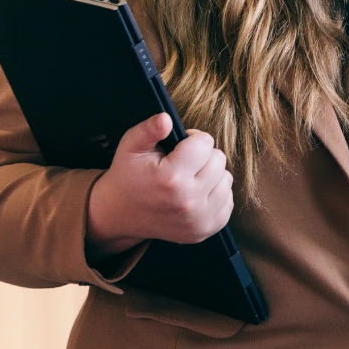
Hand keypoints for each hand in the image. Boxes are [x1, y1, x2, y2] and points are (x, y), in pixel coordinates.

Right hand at [86, 113, 233, 257]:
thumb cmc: (128, 175)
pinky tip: (196, 193)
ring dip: (211, 174)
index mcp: (171, 178)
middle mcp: (188, 201)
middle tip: (183, 163)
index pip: (205, 142)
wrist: (120, 214)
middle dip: (203, 156)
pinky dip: (215, 194)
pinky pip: (228, 201)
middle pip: (219, 159)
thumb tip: (166, 118)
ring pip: (226, 179)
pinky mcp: (205, 230)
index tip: (178, 148)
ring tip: (189, 178)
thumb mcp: (131, 146)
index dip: (192, 139)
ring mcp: (198, 219)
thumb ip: (149, 129)